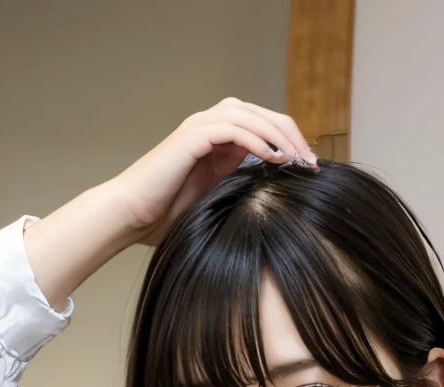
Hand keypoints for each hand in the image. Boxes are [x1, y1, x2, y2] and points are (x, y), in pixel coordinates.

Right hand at [113, 99, 317, 243]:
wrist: (131, 215)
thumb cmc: (166, 215)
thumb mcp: (215, 199)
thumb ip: (239, 185)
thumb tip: (275, 191)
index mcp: (218, 138)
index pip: (263, 126)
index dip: (290, 141)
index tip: (309, 167)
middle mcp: (210, 125)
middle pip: (263, 114)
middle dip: (291, 135)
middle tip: (311, 161)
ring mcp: (200, 127)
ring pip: (250, 115)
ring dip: (278, 135)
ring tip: (296, 158)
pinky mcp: (192, 136)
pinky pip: (233, 128)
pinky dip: (256, 139)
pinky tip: (272, 158)